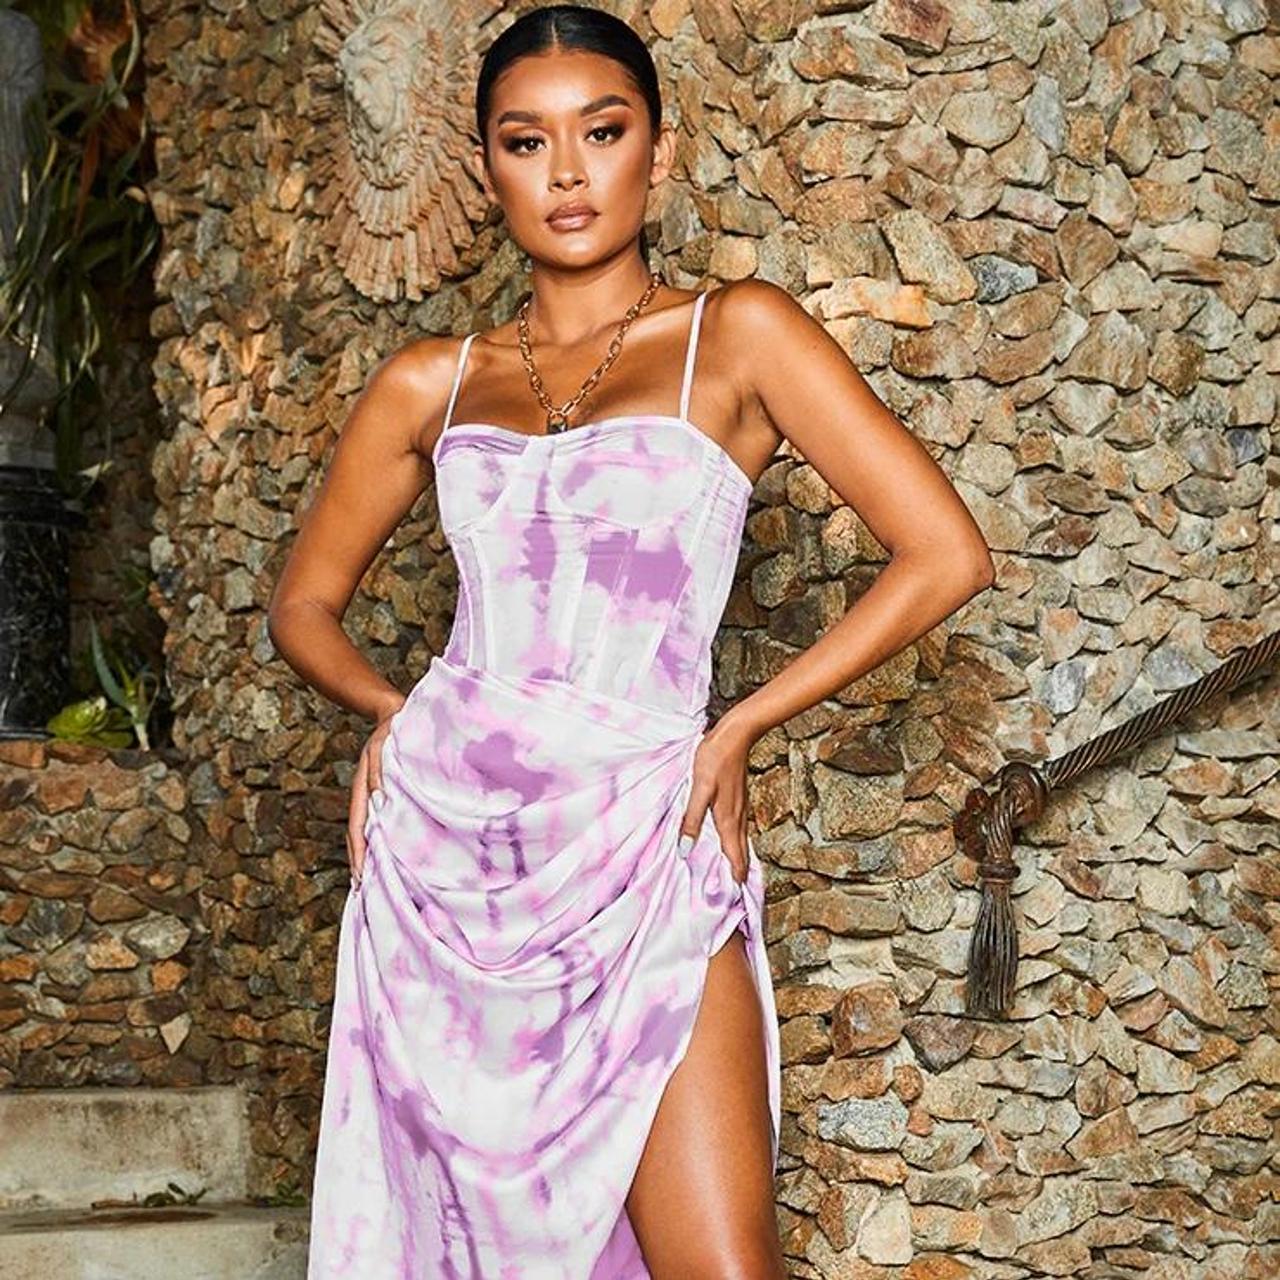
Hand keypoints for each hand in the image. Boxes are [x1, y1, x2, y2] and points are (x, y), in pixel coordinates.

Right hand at [347, 700, 404, 887]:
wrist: (396, 713)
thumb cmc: (392, 730)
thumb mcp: (384, 748)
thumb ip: (380, 774)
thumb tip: (380, 801)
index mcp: (364, 790)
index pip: (358, 829)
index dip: (359, 854)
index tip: (360, 878)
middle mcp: (370, 797)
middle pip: (363, 836)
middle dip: (363, 863)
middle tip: (366, 893)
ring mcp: (379, 797)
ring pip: (374, 832)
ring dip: (375, 855)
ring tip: (379, 882)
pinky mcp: (393, 794)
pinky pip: (388, 822)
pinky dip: (388, 840)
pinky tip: (396, 854)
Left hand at [678, 710, 756, 884]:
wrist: (736, 735)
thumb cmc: (715, 759)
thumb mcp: (699, 789)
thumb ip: (692, 820)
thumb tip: (686, 851)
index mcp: (729, 821)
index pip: (736, 859)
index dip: (735, 881)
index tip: (732, 901)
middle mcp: (738, 819)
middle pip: (741, 855)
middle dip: (737, 876)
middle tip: (731, 897)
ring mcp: (740, 809)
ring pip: (740, 843)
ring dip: (736, 860)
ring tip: (728, 877)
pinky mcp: (738, 801)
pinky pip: (738, 831)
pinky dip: (734, 844)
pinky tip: (726, 843)